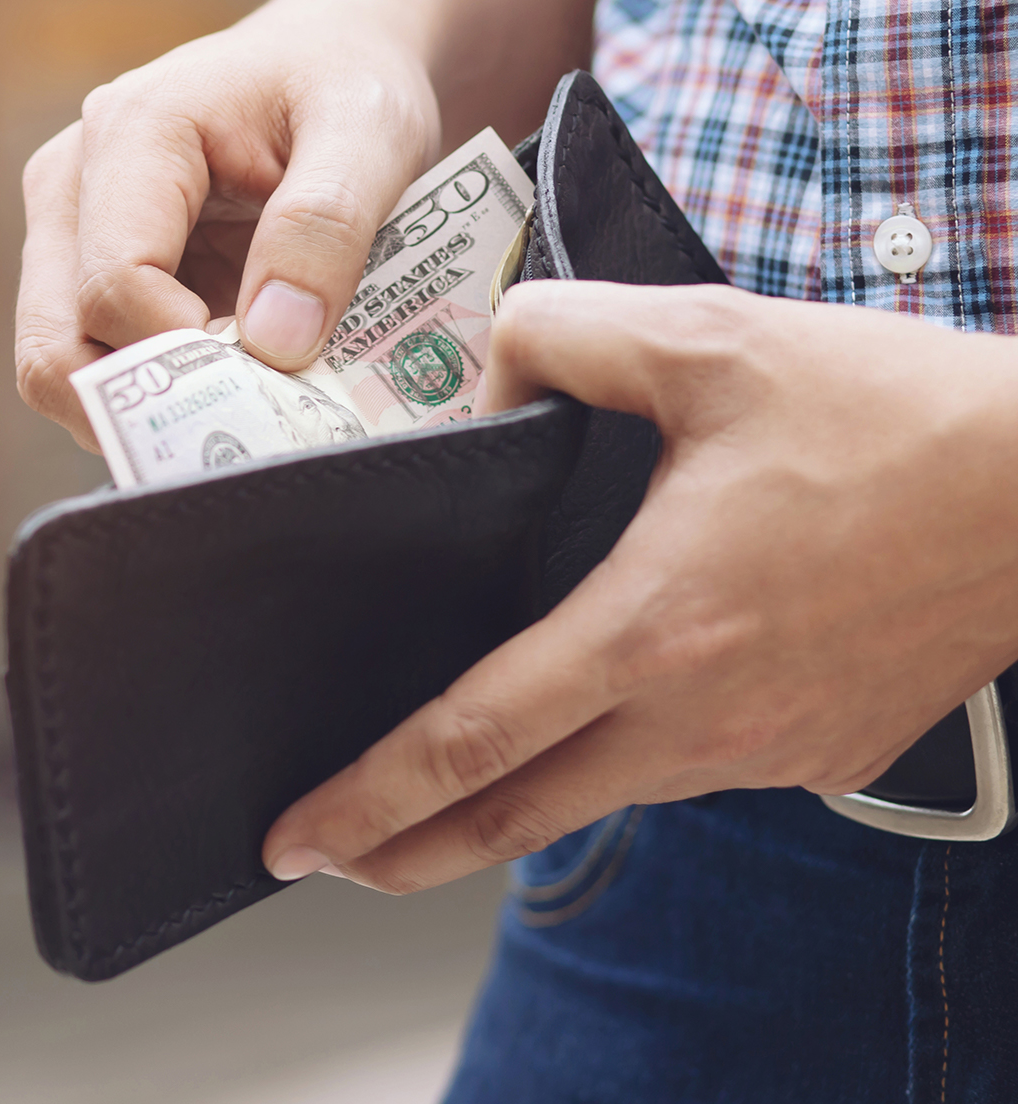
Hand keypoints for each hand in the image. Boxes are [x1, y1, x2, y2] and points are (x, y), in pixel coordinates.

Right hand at [13, 0, 606, 450]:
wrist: (330, 59)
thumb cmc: (349, 80)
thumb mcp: (372, 132)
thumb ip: (325, 226)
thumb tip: (274, 344)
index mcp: (131, 133)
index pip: (114, 283)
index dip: (186, 353)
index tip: (276, 376)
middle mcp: (70, 182)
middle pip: (55, 343)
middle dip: (146, 407)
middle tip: (249, 420)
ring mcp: (67, 231)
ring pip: (58, 365)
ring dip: (146, 410)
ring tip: (245, 404)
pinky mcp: (83, 270)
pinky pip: (94, 363)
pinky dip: (154, 397)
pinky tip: (232, 384)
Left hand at [262, 281, 1017, 891]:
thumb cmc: (899, 416)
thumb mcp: (707, 337)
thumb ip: (562, 336)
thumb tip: (487, 363)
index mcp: (656, 627)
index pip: (474, 738)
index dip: (370, 795)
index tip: (295, 837)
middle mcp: (705, 715)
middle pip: (516, 816)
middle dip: (402, 849)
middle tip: (321, 857)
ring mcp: (766, 749)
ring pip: (603, 792)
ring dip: (512, 796)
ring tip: (439, 781)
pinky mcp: (817, 752)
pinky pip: (687, 767)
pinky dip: (618, 756)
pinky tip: (595, 714)